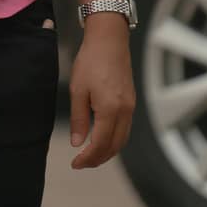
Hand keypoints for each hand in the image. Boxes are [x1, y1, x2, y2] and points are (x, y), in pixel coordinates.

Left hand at [69, 16, 135, 168]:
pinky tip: (102, 139)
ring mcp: (131, 108)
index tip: (75, 164)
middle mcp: (125, 112)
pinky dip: (114, 140)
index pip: (100, 144)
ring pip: (122, 139)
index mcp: (110, 110)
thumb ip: (79, 119)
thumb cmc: (90, 63)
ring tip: (90, 156)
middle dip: (98, 159)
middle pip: (115, 146)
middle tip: (81, 164)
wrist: (109, 42)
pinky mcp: (131, 103)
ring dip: (108, 151)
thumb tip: (78, 143)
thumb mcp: (78, 90)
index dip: (88, 157)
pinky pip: (125, 129)